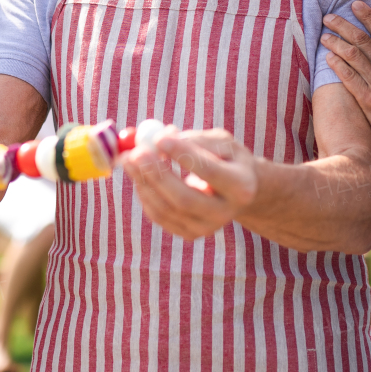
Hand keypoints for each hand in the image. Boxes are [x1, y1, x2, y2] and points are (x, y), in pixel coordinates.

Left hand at [122, 128, 257, 240]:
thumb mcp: (221, 142)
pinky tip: (140, 175)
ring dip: (143, 182)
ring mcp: (206, 228)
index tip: (159, 138)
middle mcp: (225, 212)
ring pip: (167, 209)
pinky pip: (159, 216)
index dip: (183, 155)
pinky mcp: (189, 234)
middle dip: (156, 175)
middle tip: (135, 153)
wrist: (237, 190)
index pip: (209, 171)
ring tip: (129, 158)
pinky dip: (145, 194)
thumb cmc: (226, 159)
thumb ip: (195, 139)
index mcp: (241, 185)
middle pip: (185, 199)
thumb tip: (160, 137)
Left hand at [321, 2, 370, 164]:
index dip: (368, 17)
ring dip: (336, 43)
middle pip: (363, 39)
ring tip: (324, 36)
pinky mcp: (369, 100)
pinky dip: (338, 66)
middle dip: (344, 25)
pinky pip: (350, 78)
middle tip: (329, 17)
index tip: (355, 5)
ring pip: (353, 55)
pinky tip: (327, 58)